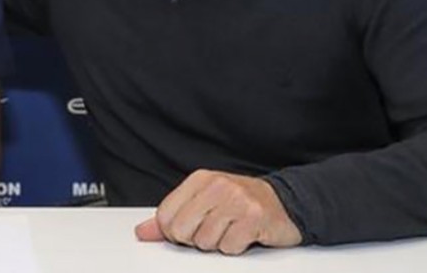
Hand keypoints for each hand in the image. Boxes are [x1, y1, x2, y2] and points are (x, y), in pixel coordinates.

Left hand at [135, 169, 300, 254]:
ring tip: (230, 230)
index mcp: (199, 179)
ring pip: (205, 241)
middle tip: (213, 230)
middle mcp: (217, 186)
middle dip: (195, 239)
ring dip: (218, 243)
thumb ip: (171, 217)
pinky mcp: (254, 218)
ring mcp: (236, 200)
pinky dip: (235, 247)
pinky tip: (243, 234)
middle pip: (182, 231)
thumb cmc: (240, 202)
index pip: (165, 215)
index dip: (173, 232)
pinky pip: (228, 247)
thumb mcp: (203, 202)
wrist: (284, 202)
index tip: (188, 230)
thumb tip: (142, 232)